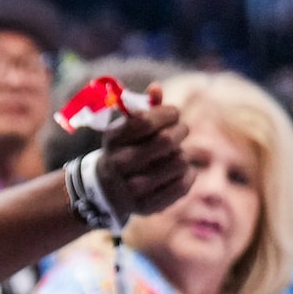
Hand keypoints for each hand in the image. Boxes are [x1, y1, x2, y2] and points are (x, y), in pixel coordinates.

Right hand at [95, 91, 189, 218]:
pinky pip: (184, 184)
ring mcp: (133, 188)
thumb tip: (156, 87)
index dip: (167, 113)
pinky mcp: (148, 206)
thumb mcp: (127, 128)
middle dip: (180, 131)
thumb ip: (144, 108)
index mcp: (113, 140)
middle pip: (167, 140)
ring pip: (180, 161)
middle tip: (180, 132)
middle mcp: (119, 164)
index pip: (146, 120)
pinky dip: (188, 175)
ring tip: (173, 156)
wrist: (105, 191)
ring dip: (182, 154)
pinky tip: (179, 172)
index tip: (173, 114)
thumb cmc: (124, 149)